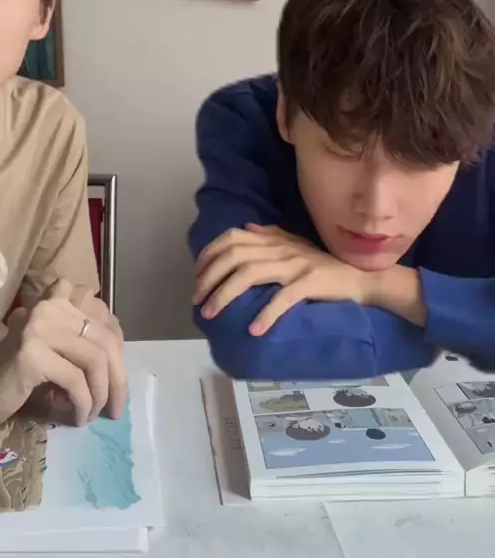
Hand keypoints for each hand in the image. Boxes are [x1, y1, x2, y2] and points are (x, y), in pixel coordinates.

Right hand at [0, 280, 127, 429]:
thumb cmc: (20, 375)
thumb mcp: (57, 351)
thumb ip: (83, 343)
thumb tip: (122, 364)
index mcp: (58, 300)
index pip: (106, 321)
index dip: (119, 354)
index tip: (117, 383)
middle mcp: (50, 306)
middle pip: (105, 340)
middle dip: (118, 379)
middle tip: (116, 408)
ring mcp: (39, 327)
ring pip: (94, 360)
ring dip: (100, 394)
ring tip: (94, 414)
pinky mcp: (31, 353)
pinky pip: (75, 380)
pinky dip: (83, 403)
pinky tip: (78, 417)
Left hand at [193, 225, 366, 335]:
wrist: (359, 276)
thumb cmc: (324, 263)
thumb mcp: (296, 244)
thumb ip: (271, 234)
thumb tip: (247, 227)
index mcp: (273, 238)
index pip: (231, 239)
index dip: (209, 256)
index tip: (197, 277)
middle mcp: (280, 248)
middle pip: (234, 256)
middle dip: (209, 278)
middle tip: (198, 302)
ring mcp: (294, 265)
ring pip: (249, 274)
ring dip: (225, 295)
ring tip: (211, 315)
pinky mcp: (310, 283)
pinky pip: (283, 297)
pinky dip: (266, 314)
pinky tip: (253, 330)